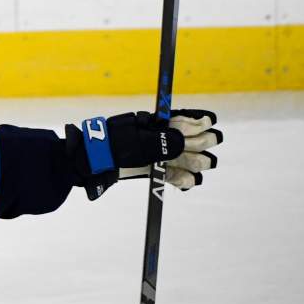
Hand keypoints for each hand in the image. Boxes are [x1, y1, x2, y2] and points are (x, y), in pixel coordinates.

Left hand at [66, 108, 221, 199]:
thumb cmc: (110, 147)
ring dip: (193, 162)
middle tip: (215, 141)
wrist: (88, 164)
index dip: (195, 120)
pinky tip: (190, 182)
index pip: (178, 120)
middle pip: (182, 140)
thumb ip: (160, 143)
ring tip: (208, 165)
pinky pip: (168, 175)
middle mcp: (154, 139)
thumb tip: (184, 143)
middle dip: (199, 141)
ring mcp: (152, 156)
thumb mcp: (136, 142)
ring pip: (178, 159)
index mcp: (151, 124)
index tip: (210, 121)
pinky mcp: (148, 171)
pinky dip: (179, 179)